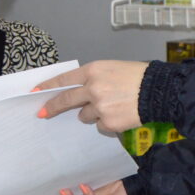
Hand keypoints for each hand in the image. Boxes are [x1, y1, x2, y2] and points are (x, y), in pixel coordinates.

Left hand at [35, 60, 149, 137]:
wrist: (159, 91)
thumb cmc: (137, 76)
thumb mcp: (112, 69)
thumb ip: (93, 79)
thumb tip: (77, 94)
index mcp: (93, 71)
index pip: (65, 79)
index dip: (48, 86)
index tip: (35, 93)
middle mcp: (93, 88)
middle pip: (66, 99)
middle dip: (53, 107)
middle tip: (43, 114)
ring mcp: (100, 107)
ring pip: (85, 115)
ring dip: (93, 113)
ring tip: (113, 105)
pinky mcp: (108, 123)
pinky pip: (100, 126)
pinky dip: (108, 123)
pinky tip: (121, 114)